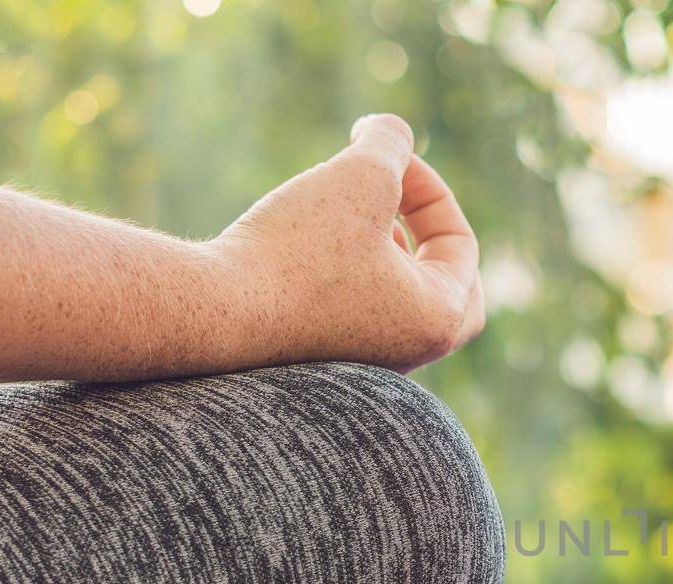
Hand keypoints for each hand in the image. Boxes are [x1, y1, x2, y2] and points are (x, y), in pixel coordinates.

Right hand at [211, 114, 483, 372]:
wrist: (213, 316)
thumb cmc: (295, 251)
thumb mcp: (356, 177)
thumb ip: (389, 142)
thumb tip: (393, 132)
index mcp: (439, 318)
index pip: (459, 242)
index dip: (426, 186)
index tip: (382, 157)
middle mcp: (412, 353)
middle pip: (449, 288)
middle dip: (429, 235)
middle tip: (400, 204)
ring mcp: (369, 364)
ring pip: (403, 301)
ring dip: (390, 251)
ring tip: (357, 215)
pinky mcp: (325, 363)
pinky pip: (362, 316)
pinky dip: (356, 276)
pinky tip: (318, 245)